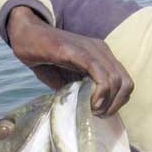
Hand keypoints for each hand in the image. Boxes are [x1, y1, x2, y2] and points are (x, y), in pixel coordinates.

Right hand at [7, 6, 133, 115]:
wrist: (25, 36)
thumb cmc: (45, 59)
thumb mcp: (66, 81)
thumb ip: (79, 93)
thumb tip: (88, 111)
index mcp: (102, 57)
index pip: (125, 82)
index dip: (118, 102)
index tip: (102, 113)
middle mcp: (101, 51)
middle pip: (125, 83)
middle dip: (115, 105)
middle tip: (98, 114)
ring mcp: (91, 50)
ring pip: (116, 79)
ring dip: (107, 102)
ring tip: (92, 110)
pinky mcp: (78, 51)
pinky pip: (98, 71)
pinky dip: (100, 91)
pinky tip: (91, 103)